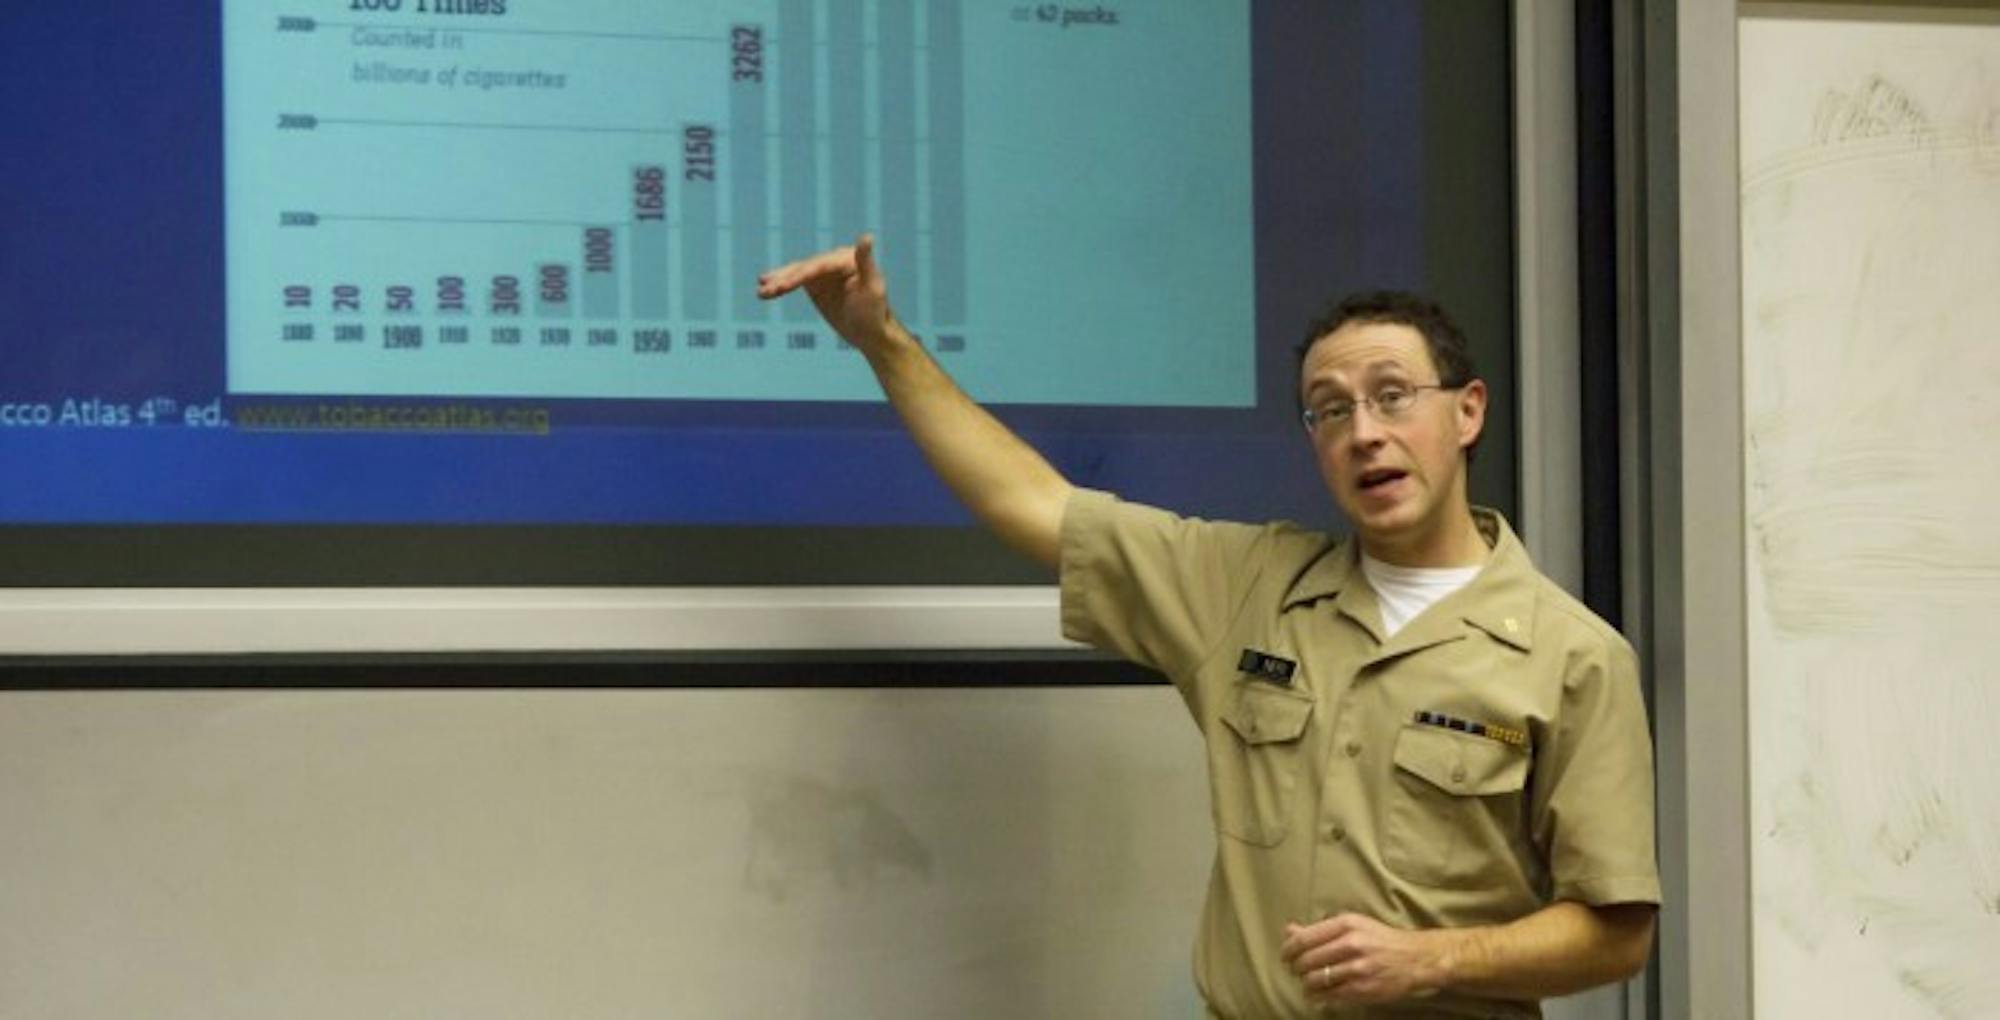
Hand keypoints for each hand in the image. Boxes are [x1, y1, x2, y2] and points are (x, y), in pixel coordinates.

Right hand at [756, 233, 900, 354]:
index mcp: (846, 258)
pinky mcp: (814, 285)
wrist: (871, 332)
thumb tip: (867, 236)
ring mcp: (822, 273)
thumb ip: (865, 261)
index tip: (783, 286)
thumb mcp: (873, 288)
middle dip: (784, 280)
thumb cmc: (876, 311)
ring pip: (795, 274)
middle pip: (803, 269)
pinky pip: (793, 283)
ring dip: (777, 281)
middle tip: (766, 289)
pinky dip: (780, 285)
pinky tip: (765, 288)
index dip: (800, 275)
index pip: (818, 266)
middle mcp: (832, 261)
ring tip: (761, 290)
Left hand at [1281, 913, 1452, 1006]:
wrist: (1415, 958)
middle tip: (1296, 971)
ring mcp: (1358, 968)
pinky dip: (1318, 997)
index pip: (1304, 938)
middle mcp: (1351, 944)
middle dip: (1296, 968)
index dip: (1288, 950)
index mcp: (1346, 924)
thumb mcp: (1352, 925)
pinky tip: (1317, 995)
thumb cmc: (1379, 939)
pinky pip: (1330, 995)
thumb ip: (1320, 928)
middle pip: (1306, 960)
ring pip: (1315, 979)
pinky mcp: (1364, 988)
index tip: (1285, 956)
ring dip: (1306, 984)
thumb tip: (1288, 930)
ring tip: (1307, 984)